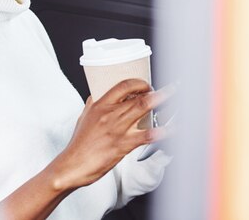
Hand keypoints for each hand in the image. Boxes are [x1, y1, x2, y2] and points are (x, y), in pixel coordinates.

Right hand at [50, 79, 172, 190]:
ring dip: (162, 102)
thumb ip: (94, 104)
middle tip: (168, 89)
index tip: (146, 85)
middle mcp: (110, 114)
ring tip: (174, 98)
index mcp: (100, 105)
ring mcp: (118, 129)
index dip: (138, 83)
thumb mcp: (84, 116)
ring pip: (144, 109)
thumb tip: (100, 93)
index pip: (122, 86)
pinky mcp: (124, 145)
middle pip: (138, 97)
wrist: (74, 164)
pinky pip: (147, 135)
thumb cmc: (79, 143)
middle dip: (156, 91)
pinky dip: (163, 131)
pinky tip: (173, 128)